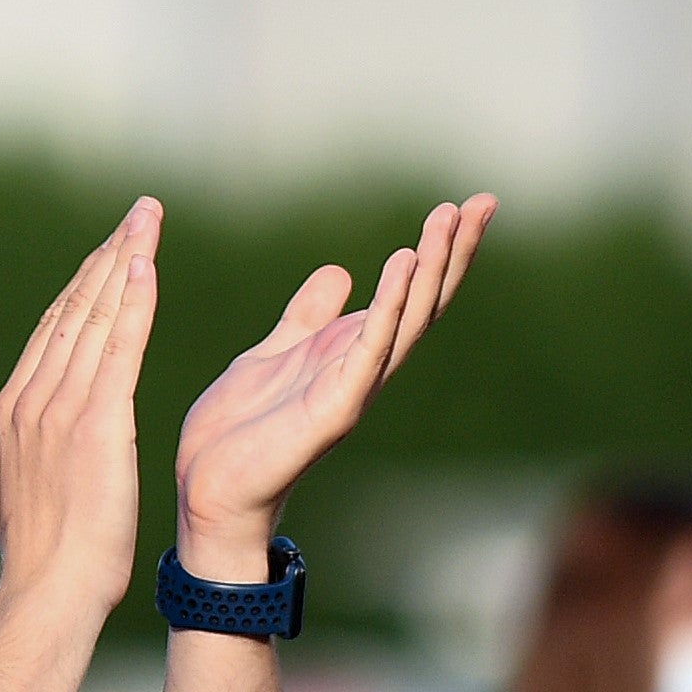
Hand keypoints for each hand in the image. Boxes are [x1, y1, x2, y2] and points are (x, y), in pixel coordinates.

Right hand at [0, 201, 162, 622]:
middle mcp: (32, 398)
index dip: (81, 286)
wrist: (49, 588)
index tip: (107, 252)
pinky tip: (145, 263)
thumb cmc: (38, 554)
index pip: (51, 332)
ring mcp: (61, 407)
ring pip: (94, 316)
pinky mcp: (98, 421)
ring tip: (145, 220)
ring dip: (123, 260)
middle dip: (106, 255)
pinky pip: (118, 346)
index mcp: (11, 411)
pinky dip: (131, 300)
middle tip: (137, 214)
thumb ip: (2, 447)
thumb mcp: (0, 488)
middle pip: (73, 309)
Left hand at [168, 195, 495, 567]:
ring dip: (430, 267)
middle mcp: (365, 369)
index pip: (410, 295)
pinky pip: (369, 349)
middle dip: (453, 252)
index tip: (466, 205)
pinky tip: (404, 263)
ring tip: (448, 219)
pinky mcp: (334, 408)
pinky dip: (390, 305)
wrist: (210, 489)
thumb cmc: (242, 431)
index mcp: (352, 353)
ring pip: (406, 320)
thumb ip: (307, 317)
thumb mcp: (275, 352)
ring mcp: (354, 388)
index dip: (439, 252)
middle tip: (482, 202)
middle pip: (424, 302)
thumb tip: (339, 272)